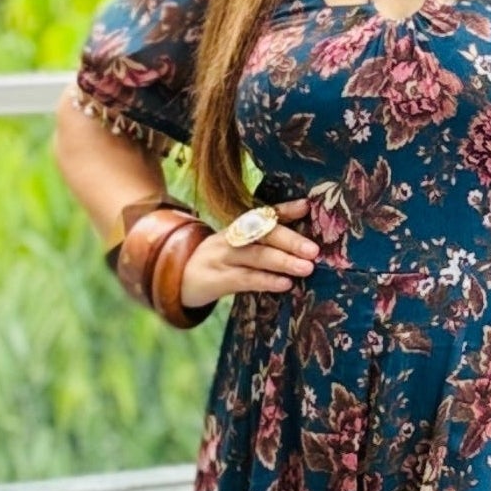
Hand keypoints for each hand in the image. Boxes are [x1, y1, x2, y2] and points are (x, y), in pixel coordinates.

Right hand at [180, 196, 320, 308]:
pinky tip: (285, 284)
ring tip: (307, 267)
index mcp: (239, 228)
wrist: (176, 278)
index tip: (307, 206)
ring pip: (255, 256)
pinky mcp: (216, 280)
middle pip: (261, 234)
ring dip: (283, 261)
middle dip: (290, 240)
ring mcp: (222, 258)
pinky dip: (265, 281)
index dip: (285, 209)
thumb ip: (263, 246)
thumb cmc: (219, 264)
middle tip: (314, 250)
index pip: (264, 215)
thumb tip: (303, 249)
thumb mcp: (237, 248)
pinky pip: (244, 279)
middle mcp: (231, 238)